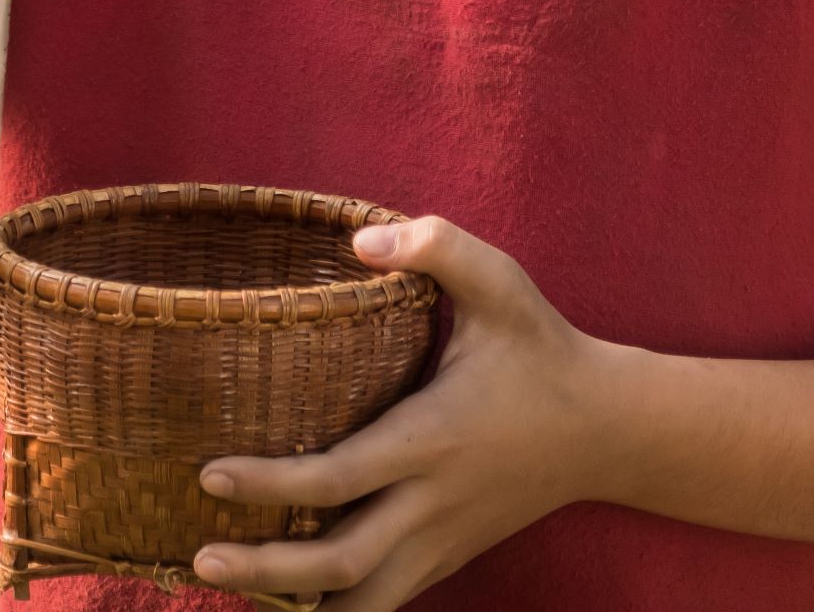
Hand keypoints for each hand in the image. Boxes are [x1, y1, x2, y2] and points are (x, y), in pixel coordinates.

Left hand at [186, 215, 628, 608]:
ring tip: (232, 589)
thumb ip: (436, 247)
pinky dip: (338, 607)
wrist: (611, 429)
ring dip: (298, 605)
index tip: (209, 475)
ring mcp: (443, 539)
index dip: (270, 483)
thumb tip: (361, 239)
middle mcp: (433, 502)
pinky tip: (284, 598)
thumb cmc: (541, 348)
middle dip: (268, 571)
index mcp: (431, 438)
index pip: (339, 475)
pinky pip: (386, 596)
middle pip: (343, 563)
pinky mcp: (449, 555)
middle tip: (202, 560)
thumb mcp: (499, 284)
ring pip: (367, 600)